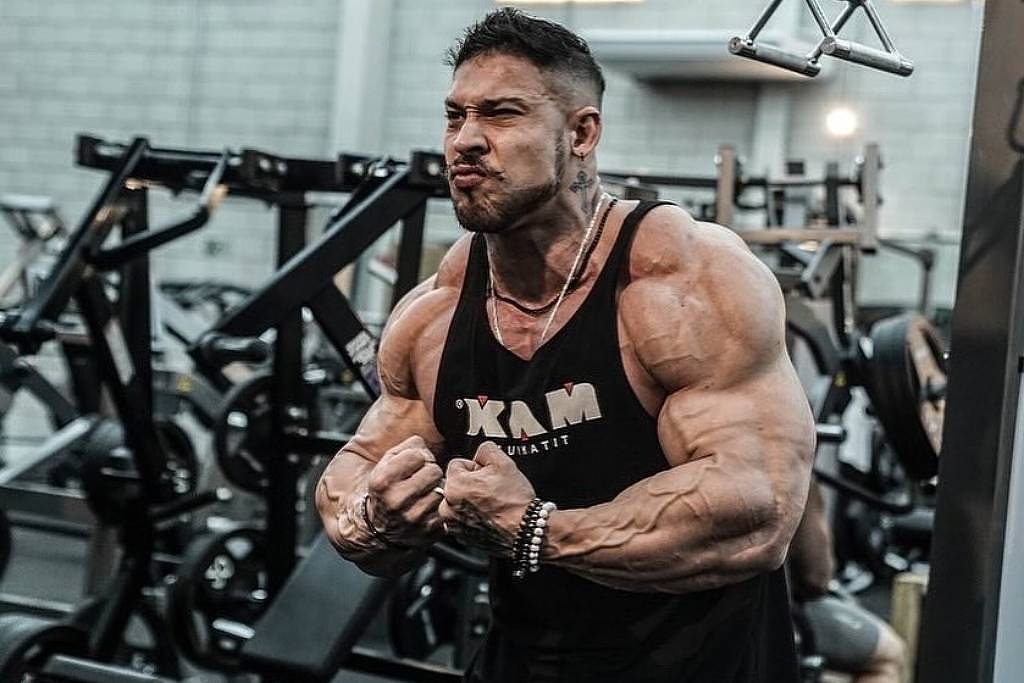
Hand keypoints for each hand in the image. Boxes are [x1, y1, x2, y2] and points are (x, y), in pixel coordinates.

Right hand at [364, 435, 444, 547]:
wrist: (378, 528)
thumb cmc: (385, 489)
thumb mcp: (385, 464)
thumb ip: (406, 448)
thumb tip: (426, 446)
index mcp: (383, 482)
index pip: (418, 455)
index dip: (417, 457)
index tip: (411, 465)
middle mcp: (397, 501)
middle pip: (434, 471)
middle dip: (429, 472)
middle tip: (421, 478)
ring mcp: (414, 519)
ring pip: (442, 490)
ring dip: (436, 489)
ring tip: (424, 493)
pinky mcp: (429, 531)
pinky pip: (446, 508)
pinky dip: (440, 506)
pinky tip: (428, 507)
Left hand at [438, 441, 535, 556]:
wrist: (525, 530)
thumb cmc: (514, 500)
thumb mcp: (503, 462)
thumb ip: (485, 449)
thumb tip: (478, 453)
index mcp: (454, 486)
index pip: (457, 464)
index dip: (475, 467)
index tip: (487, 476)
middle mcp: (448, 507)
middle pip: (455, 484)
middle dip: (470, 484)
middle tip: (491, 490)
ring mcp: (453, 525)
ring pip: (457, 503)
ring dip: (468, 502)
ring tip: (490, 504)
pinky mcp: (461, 537)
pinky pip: (461, 520)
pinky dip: (471, 518)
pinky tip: (488, 516)